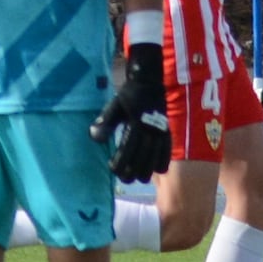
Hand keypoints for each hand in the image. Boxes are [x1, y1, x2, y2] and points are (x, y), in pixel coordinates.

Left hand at [93, 39, 171, 182]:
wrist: (149, 83)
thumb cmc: (128, 96)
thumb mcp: (113, 106)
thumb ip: (105, 123)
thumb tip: (95, 139)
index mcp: (136, 122)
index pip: (128, 148)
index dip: (121, 162)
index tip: (113, 169)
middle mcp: (151, 129)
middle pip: (142, 157)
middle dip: (133, 171)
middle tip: (124, 179)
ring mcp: (161, 131)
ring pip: (155, 158)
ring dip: (147, 171)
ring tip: (139, 178)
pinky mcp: (168, 132)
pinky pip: (167, 152)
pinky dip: (162, 162)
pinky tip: (156, 170)